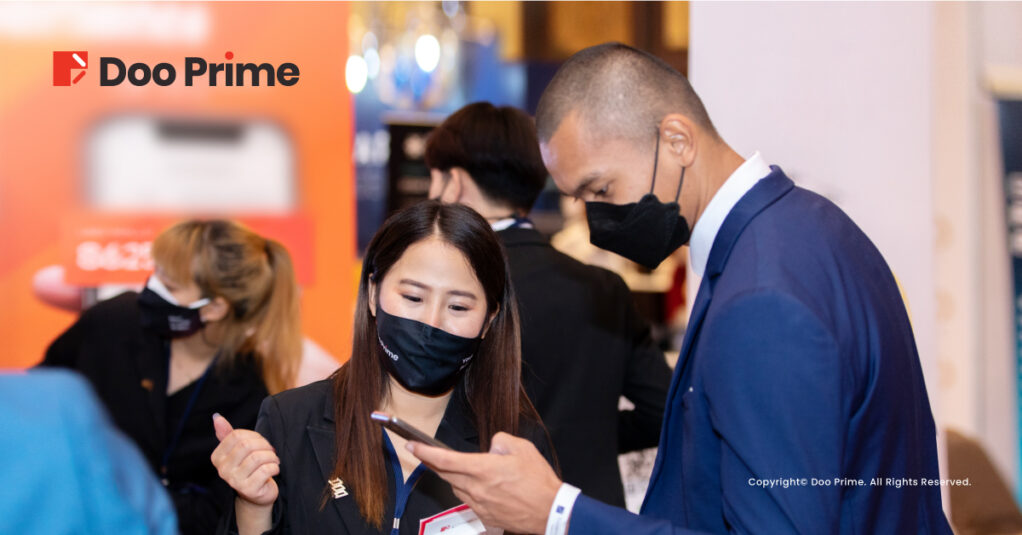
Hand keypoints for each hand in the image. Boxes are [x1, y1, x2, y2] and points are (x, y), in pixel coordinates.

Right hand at [210, 413, 279, 506]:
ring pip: (257, 457)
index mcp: (217, 457)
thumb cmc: (248, 467)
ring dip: (271, 457)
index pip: (236, 435)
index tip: (260, 442)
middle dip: (264, 445)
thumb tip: (216, 417)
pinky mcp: (248, 490)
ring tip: (273, 460)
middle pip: (246, 445)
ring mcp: (234, 481)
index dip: (254, 436)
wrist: (257, 493)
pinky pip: (265, 470)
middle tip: (270, 451)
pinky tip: (274, 469)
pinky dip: (274, 467)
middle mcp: (222, 470)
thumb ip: (227, 434)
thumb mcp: (237, 449)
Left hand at [408, 432, 561, 533]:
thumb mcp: (522, 448)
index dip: (424, 452)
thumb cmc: (538, 480)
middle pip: (445, 473)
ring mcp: (479, 504)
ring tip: (467, 468)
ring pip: (455, 487)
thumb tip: (490, 448)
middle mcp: (476, 488)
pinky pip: (468, 499)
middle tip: (424, 452)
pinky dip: (468, 489)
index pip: (444, 459)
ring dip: (454, 476)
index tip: (411, 445)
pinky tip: (481, 485)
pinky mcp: (484, 516)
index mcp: (483, 469)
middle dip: (432, 462)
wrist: (550, 511)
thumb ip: (500, 441)